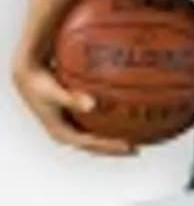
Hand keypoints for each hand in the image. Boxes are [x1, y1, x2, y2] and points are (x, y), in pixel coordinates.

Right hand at [12, 58, 135, 154]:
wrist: (28, 74)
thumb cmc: (40, 84)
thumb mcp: (56, 93)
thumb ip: (72, 99)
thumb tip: (91, 104)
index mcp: (61, 133)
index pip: (90, 145)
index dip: (109, 146)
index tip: (127, 145)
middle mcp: (67, 132)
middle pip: (95, 145)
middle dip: (115, 146)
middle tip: (137, 147)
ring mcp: (70, 124)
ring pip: (95, 135)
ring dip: (112, 136)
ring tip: (134, 135)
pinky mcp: (73, 115)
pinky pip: (93, 123)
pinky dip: (107, 123)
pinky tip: (122, 116)